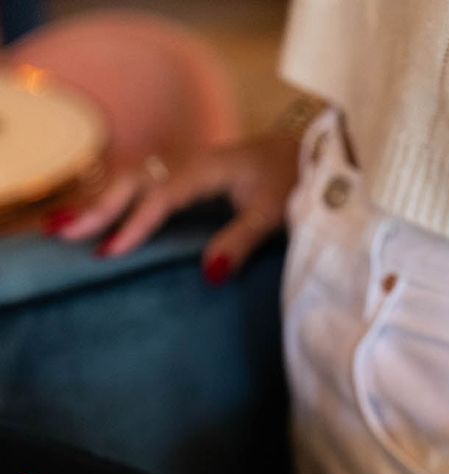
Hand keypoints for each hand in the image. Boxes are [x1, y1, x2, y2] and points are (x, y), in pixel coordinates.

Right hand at [44, 131, 299, 282]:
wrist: (313, 154)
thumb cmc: (297, 183)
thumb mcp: (275, 215)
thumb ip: (241, 241)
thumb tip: (209, 275)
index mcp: (208, 169)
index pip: (161, 197)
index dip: (134, 225)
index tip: (110, 252)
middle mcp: (191, 162)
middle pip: (134, 181)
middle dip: (99, 207)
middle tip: (65, 235)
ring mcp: (188, 166)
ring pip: (134, 179)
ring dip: (102, 201)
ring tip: (67, 227)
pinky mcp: (190, 176)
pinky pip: (145, 184)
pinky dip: (119, 198)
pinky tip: (101, 216)